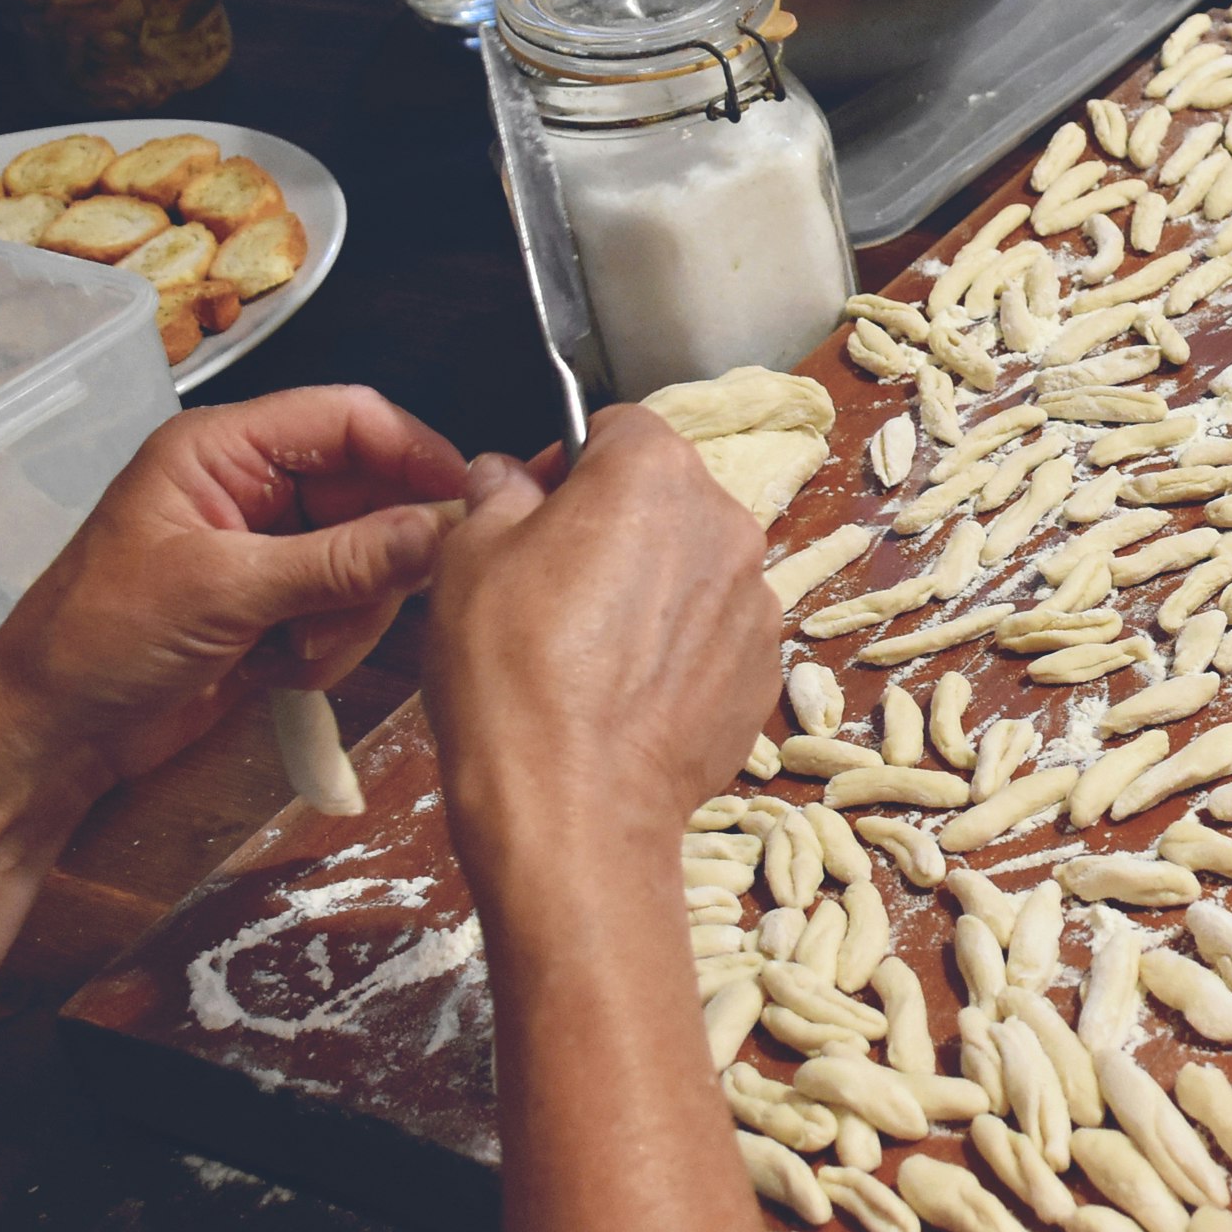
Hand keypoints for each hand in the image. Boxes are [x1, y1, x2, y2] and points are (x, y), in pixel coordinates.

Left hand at [0, 385, 467, 810]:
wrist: (50, 735)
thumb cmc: (106, 639)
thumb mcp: (224, 593)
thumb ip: (339, 561)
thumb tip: (441, 530)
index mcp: (224, 448)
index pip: (349, 419)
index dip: (415, 454)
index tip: (465, 508)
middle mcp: (252, 486)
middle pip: (371, 490)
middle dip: (377, 556)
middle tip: (357, 609)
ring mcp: (267, 548)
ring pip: (369, 557)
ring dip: (350, 612)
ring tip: (296, 651)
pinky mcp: (275, 605)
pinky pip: (346, 607)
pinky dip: (331, 642)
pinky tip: (282, 670)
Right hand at [422, 408, 781, 885]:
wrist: (571, 805)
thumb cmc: (511, 672)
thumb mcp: (467, 557)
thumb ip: (497, 493)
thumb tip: (508, 475)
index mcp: (655, 472)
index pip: (616, 427)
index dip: (566, 462)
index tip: (530, 508)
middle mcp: (726, 523)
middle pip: (665, 496)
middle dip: (612, 523)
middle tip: (550, 583)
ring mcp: (756, 601)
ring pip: (693, 567)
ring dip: (650, 586)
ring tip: (586, 649)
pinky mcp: (764, 670)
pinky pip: (714, 634)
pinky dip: (677, 648)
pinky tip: (624, 692)